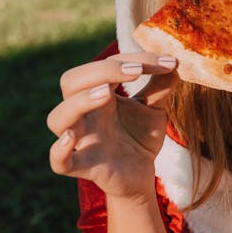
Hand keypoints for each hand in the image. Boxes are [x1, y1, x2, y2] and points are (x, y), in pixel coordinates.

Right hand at [46, 53, 178, 199]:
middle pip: (71, 81)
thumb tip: (174, 62)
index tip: (167, 61)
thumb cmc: (140, 135)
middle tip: (136, 71)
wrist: (142, 174)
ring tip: (106, 93)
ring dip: (79, 102)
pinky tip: (72, 137)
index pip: (106, 65)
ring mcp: (82, 139)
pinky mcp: (84, 166)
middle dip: (101, 71)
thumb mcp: (154, 108)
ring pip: (57, 118)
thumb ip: (161, 85)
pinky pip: (58, 161)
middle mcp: (85, 112)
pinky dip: (59, 150)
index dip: (134, 59)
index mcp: (100, 93)